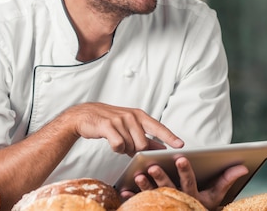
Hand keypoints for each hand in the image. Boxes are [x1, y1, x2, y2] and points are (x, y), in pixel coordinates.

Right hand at [63, 102, 183, 155]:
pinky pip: (118, 145)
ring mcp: (120, 120)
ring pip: (131, 146)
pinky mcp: (108, 126)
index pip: (158, 127)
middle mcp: (132, 116)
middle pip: (144, 144)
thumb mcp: (129, 127)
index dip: (170, 137)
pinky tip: (111, 141)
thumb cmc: (109, 122)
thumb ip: (144, 138)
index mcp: (139, 115)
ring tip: (116, 140)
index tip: (181, 145)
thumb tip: (160, 148)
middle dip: (136, 150)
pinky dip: (115, 148)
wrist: (85, 115)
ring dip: (124, 149)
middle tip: (126, 145)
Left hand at [124, 157, 248, 210]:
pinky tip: (124, 188)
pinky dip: (132, 195)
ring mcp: (164, 204)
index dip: (184, 170)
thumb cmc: (203, 204)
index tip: (179, 158)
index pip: (189, 181)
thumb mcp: (216, 194)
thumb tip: (242, 166)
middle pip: (168, 187)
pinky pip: (140, 202)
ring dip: (145, 185)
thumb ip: (227, 179)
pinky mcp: (152, 208)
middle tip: (152, 165)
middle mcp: (177, 200)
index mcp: (193, 195)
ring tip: (137, 174)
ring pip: (153, 195)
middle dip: (161, 177)